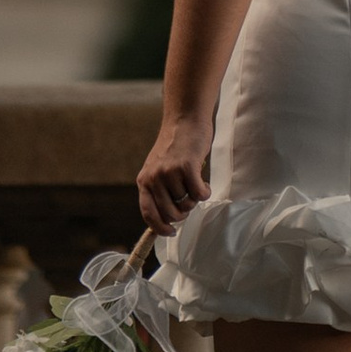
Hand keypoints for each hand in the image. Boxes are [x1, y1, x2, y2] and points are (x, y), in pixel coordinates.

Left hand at [136, 111, 212, 232]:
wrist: (185, 119)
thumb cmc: (175, 146)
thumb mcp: (158, 168)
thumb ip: (158, 189)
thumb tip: (167, 218)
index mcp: (144, 180)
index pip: (148, 213)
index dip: (159, 227)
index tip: (170, 232)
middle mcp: (154, 178)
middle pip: (170, 213)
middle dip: (183, 213)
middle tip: (189, 201)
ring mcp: (170, 172)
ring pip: (186, 204)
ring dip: (195, 199)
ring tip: (195, 184)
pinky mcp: (187, 167)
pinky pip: (199, 194)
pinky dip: (205, 192)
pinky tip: (205, 183)